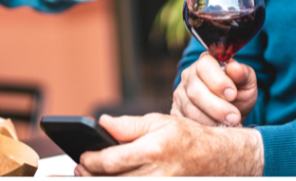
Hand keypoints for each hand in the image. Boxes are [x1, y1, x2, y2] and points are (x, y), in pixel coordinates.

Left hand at [76, 114, 263, 177]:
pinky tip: (110, 180)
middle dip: (91, 176)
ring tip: (89, 176)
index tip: (83, 155)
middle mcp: (157, 174)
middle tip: (80, 169)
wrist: (215, 158)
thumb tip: (101, 123)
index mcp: (155, 149)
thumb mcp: (159, 121)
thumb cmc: (185, 136)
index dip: (92, 160)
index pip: (112, 161)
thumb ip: (128, 124)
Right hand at [171, 52, 257, 126]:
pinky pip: (186, 123)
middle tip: (235, 117)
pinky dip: (203, 130)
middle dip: (217, 107)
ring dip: (212, 120)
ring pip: (191, 109)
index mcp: (206, 62)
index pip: (205, 66)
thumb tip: (234, 68)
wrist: (231, 115)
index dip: (218, 81)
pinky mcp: (177, 112)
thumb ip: (243, 74)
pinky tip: (217, 130)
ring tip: (229, 125)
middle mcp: (189, 76)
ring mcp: (180, 94)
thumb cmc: (239, 95)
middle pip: (195, 90)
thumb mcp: (246, 83)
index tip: (233, 94)